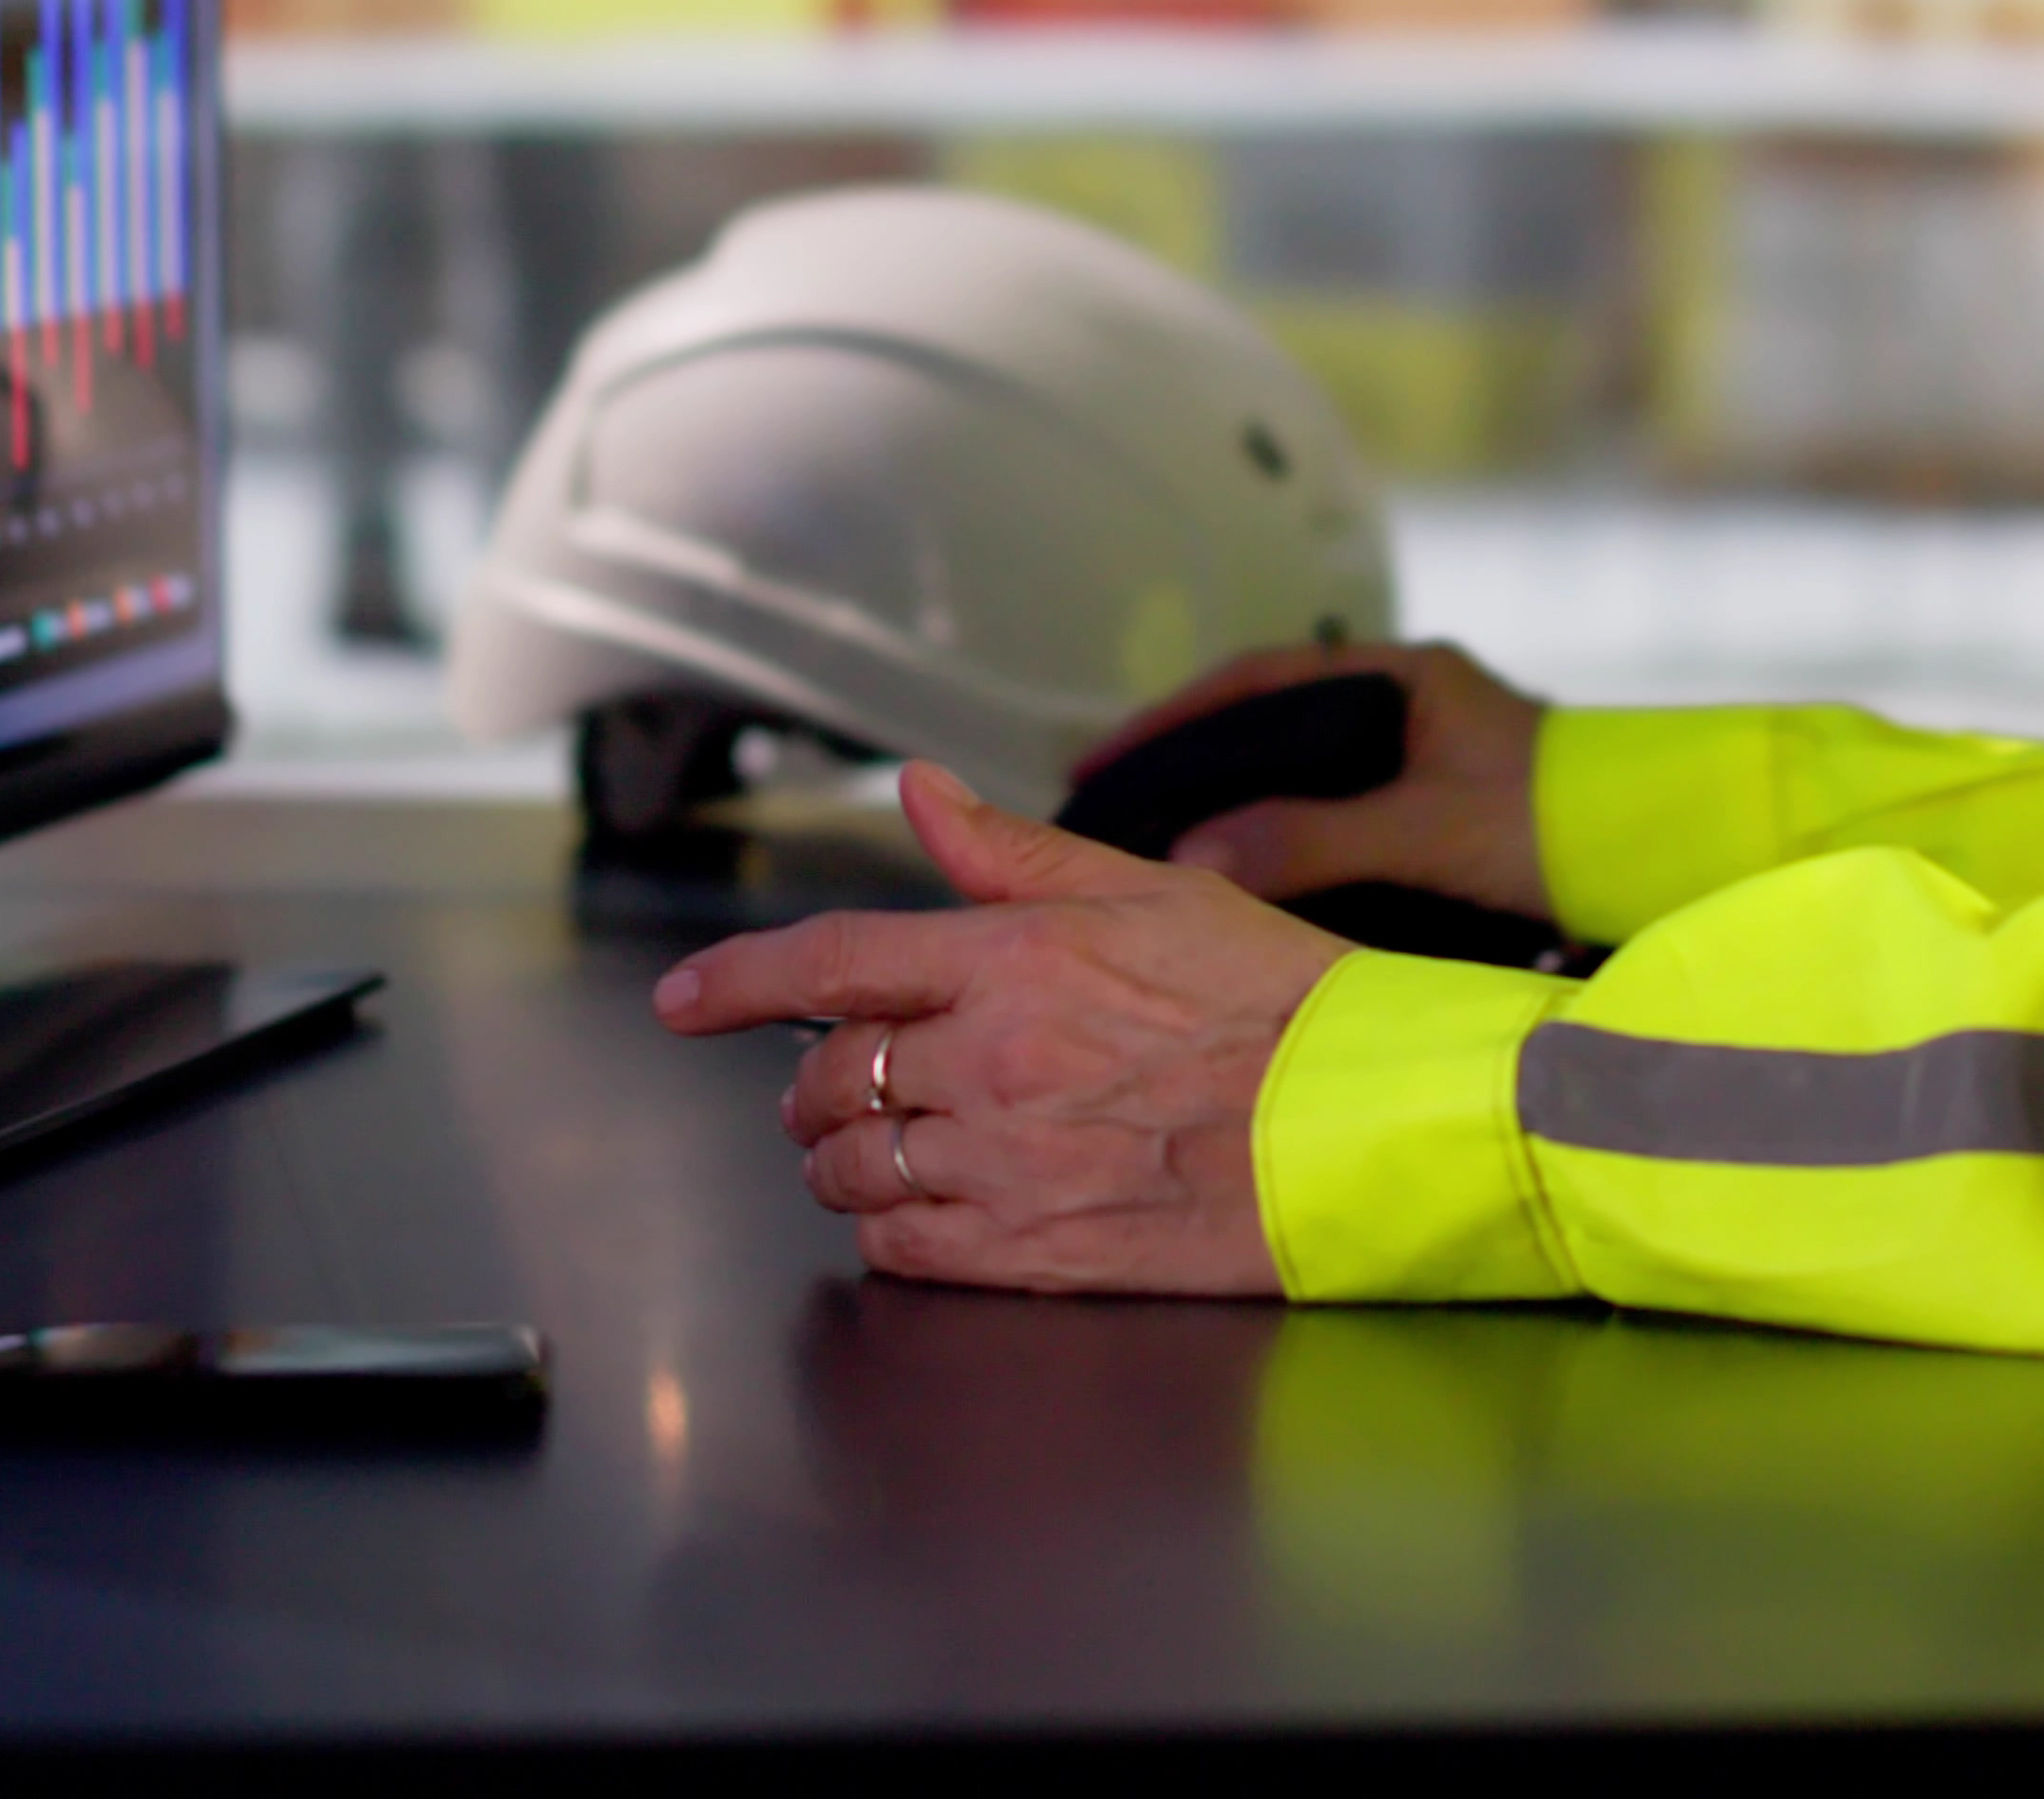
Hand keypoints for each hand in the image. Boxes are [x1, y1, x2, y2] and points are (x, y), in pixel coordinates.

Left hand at [649, 762, 1342, 1296]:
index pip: (829, 963)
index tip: (677, 1001)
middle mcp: (991, 1058)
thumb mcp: (1152, 892)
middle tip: (838, 1090)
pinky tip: (924, 1215)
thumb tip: (923, 792)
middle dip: (811, 1088)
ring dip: (844, 1164)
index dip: (734, 983)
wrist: (1366, 1122)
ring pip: (853, 1171)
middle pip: (827, 1080)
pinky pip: (902, 1249)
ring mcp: (1007, 1161)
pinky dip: (888, 1233)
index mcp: (1012, 957)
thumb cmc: (1280, 999)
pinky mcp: (1034, 1251)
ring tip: (884, 1152)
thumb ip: (1014, 851)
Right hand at [1078, 638, 1553, 929]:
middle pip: (1274, 731)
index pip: (1257, 680)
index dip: (1173, 718)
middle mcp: (1413, 708)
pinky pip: (1343, 828)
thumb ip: (1309, 841)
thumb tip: (1190, 859)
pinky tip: (1253, 895)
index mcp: (1404, 678)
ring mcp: (1431, 764)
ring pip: (1307, 784)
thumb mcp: (1424, 831)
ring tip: (1164, 863)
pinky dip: (1293, 854)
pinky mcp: (1448, 823)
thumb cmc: (1562, 826)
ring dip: (1242, 818)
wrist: (1675, 860)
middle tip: (1115, 816)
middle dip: (1195, 771)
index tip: (1099, 759)